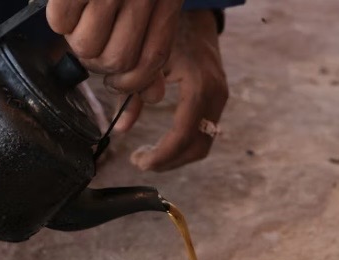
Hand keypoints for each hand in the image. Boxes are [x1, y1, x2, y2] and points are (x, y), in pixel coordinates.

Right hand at [46, 0, 183, 102]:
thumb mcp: (153, 6)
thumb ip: (152, 50)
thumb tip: (153, 97)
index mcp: (165, 0)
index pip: (151, 61)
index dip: (132, 81)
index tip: (117, 79)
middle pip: (116, 60)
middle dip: (100, 60)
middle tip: (96, 41)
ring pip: (86, 47)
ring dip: (77, 38)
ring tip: (81, 19)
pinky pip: (60, 22)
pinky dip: (60, 18)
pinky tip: (69, 4)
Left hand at [114, 10, 228, 171]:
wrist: (194, 18)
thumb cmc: (169, 35)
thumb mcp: (146, 62)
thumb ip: (131, 95)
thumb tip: (118, 129)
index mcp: (198, 85)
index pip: (183, 134)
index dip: (162, 155)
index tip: (140, 162)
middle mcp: (215, 95)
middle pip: (197, 147)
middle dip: (168, 162)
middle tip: (141, 162)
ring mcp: (220, 99)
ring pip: (203, 145)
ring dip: (176, 158)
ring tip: (149, 157)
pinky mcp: (218, 102)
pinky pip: (204, 135)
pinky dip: (184, 147)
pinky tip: (163, 146)